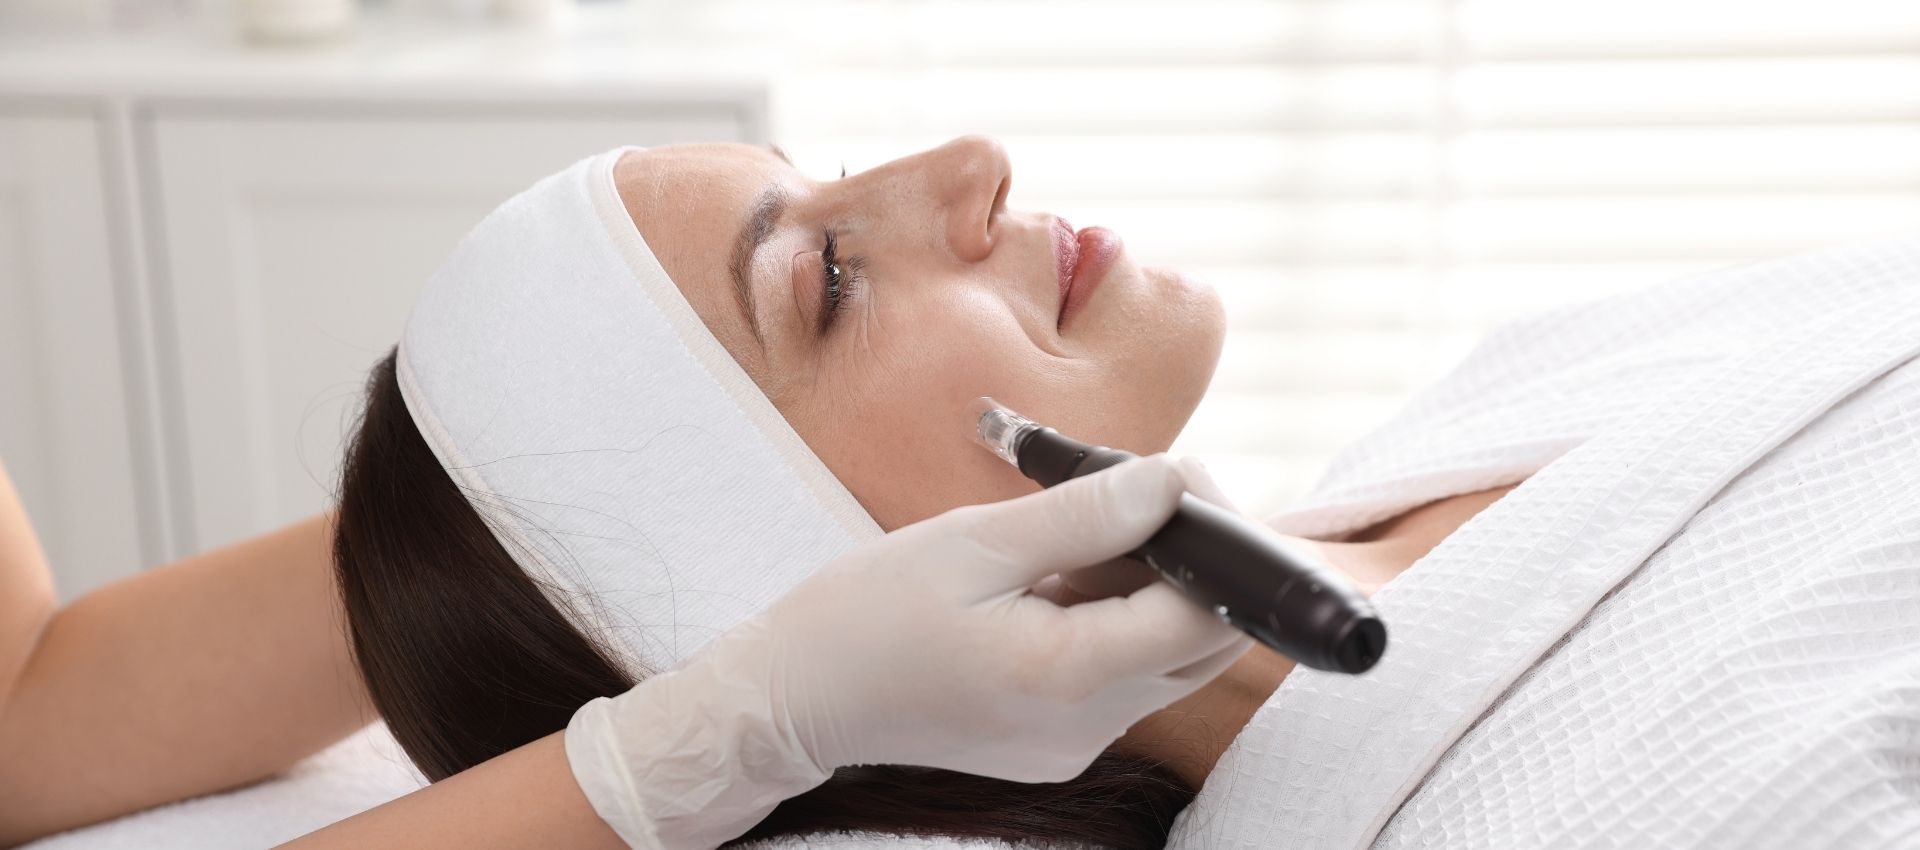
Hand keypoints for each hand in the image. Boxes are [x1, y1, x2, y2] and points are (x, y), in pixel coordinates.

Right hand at [740, 452, 1251, 781]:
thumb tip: (1171, 484)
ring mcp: (1075, 744)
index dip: (1220, 544)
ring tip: (1077, 540)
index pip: (1205, 617)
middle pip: (1205, 646)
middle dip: (1195, 564)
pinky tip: (1052, 586)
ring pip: (1167, 662)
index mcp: (1066, 675)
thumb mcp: (972, 542)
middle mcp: (1086, 726)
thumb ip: (1082, 515)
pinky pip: (1122, 680)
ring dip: (1150, 592)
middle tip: (1141, 497)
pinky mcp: (1059, 745)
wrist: (796, 699)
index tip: (1188, 484)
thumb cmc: (866, 615)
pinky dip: (1111, 624)